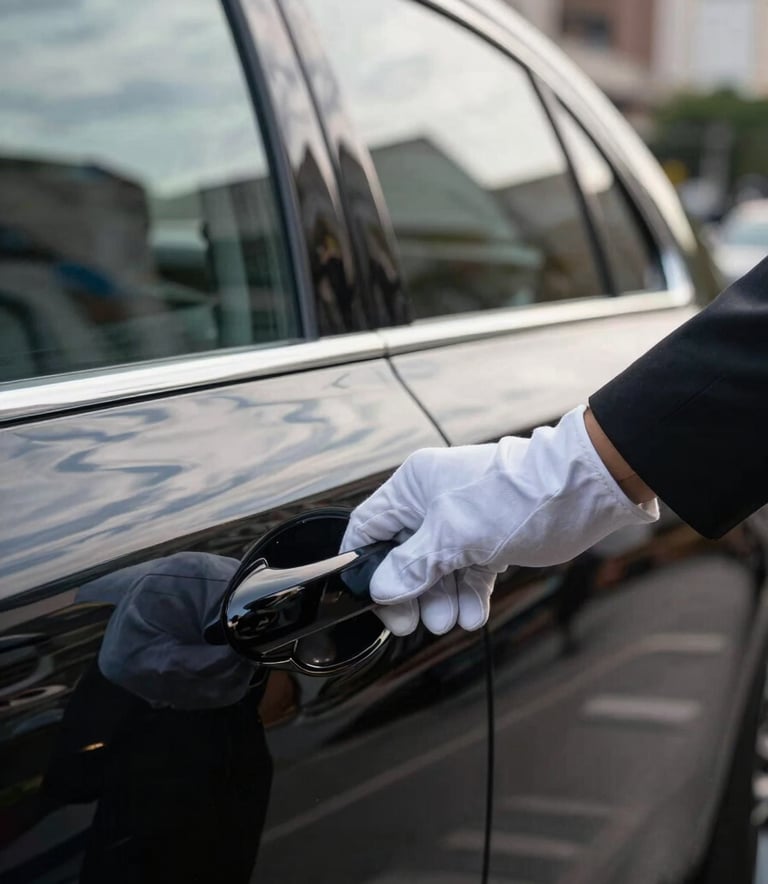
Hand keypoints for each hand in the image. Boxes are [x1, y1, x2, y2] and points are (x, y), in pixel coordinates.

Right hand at [342, 407, 657, 635]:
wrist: (581, 491)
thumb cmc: (517, 495)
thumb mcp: (453, 535)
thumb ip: (413, 565)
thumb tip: (382, 589)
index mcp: (413, 488)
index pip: (369, 529)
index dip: (364, 566)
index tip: (371, 600)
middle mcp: (432, 503)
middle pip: (402, 558)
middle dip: (411, 593)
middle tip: (416, 623)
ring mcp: (461, 523)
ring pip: (437, 572)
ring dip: (443, 600)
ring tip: (454, 620)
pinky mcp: (489, 541)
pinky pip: (468, 575)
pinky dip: (469, 596)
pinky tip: (473, 614)